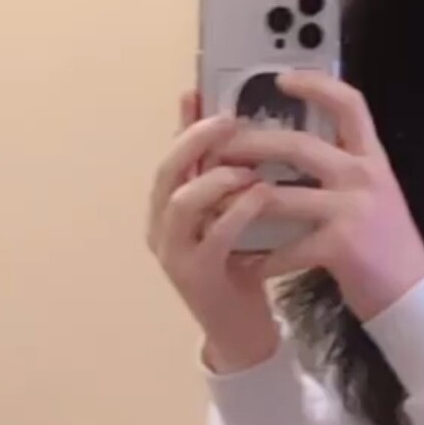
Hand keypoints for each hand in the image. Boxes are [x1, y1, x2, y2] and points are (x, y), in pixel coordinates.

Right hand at [147, 92, 280, 373]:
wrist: (243, 332)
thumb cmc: (240, 267)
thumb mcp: (230, 217)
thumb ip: (228, 178)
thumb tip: (233, 128)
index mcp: (166, 210)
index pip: (170, 156)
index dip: (182, 124)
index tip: (198, 92)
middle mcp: (160, 228)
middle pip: (166, 171)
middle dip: (195, 140)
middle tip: (229, 119)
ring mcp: (174, 253)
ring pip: (181, 201)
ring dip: (216, 176)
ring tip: (249, 164)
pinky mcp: (196, 276)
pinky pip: (212, 235)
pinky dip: (237, 210)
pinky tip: (262, 195)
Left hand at [215, 74, 423, 322]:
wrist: (413, 295)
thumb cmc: (387, 246)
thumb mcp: (375, 194)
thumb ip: (345, 168)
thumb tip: (297, 150)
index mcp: (372, 158)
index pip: (349, 104)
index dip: (316, 85)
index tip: (282, 78)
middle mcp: (364, 176)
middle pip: (298, 145)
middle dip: (251, 144)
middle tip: (218, 148)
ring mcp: (353, 209)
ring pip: (280, 196)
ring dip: (240, 204)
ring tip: (214, 208)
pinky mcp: (342, 246)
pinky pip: (287, 248)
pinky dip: (260, 259)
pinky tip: (243, 265)